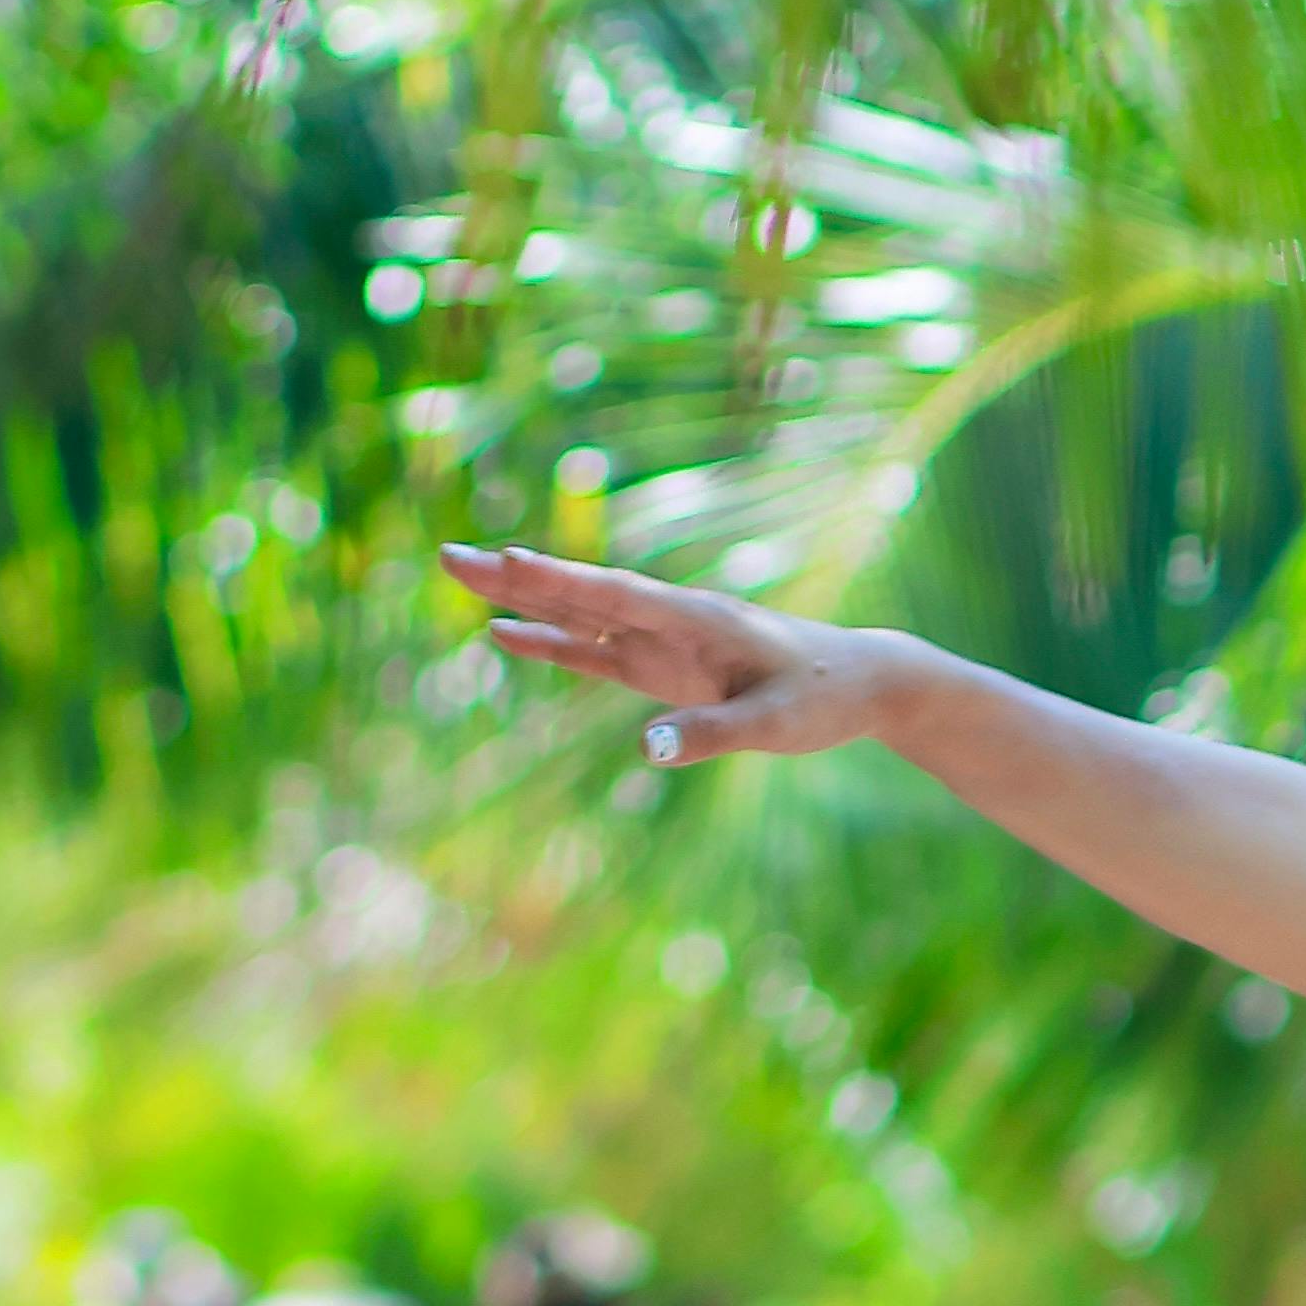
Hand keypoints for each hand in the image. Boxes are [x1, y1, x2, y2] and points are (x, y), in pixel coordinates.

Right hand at [441, 540, 908, 762]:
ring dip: (521, 598)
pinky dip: (551, 642)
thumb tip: (648, 750)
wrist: (858, 680)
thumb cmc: (823, 698)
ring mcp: (661, 640)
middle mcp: (670, 619)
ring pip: (579, 614)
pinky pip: (595, 652)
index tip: (508, 559)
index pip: (617, 596)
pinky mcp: (662, 666)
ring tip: (461, 576)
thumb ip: (712, 734)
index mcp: (697, 619)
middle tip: (447, 555)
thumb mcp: (776, 725)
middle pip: (581, 593)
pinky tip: (505, 635)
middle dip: (516, 577)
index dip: (562, 583)